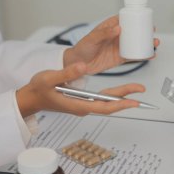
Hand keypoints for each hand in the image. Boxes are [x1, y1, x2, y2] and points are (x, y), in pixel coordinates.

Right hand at [16, 62, 144, 116]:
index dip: (120, 104)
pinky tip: (121, 91)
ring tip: (135, 90)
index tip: (133, 101)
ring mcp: (84, 105)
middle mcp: (84, 107)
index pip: (104, 107)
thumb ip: (66, 73)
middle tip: (141, 93)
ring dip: (122, 97)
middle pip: (110, 105)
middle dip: (127, 99)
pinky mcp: (84, 101)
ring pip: (107, 103)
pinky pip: (103, 100)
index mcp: (78, 104)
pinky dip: (114, 95)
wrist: (31, 98)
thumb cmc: (39, 90)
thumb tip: (83, 67)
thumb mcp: (49, 79)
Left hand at [63, 15, 159, 73]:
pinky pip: (134, 56)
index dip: (135, 17)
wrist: (78, 65)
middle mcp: (117, 36)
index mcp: (110, 27)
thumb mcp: (92, 38)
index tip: (144, 17)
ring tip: (154, 43)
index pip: (124, 19)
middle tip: (152, 30)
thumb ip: (104, 33)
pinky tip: (150, 55)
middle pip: (134, 31)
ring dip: (147, 43)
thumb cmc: (82, 48)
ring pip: (136, 43)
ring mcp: (120, 47)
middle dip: (145, 30)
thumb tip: (118, 28)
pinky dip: (143, 56)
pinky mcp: (120, 58)